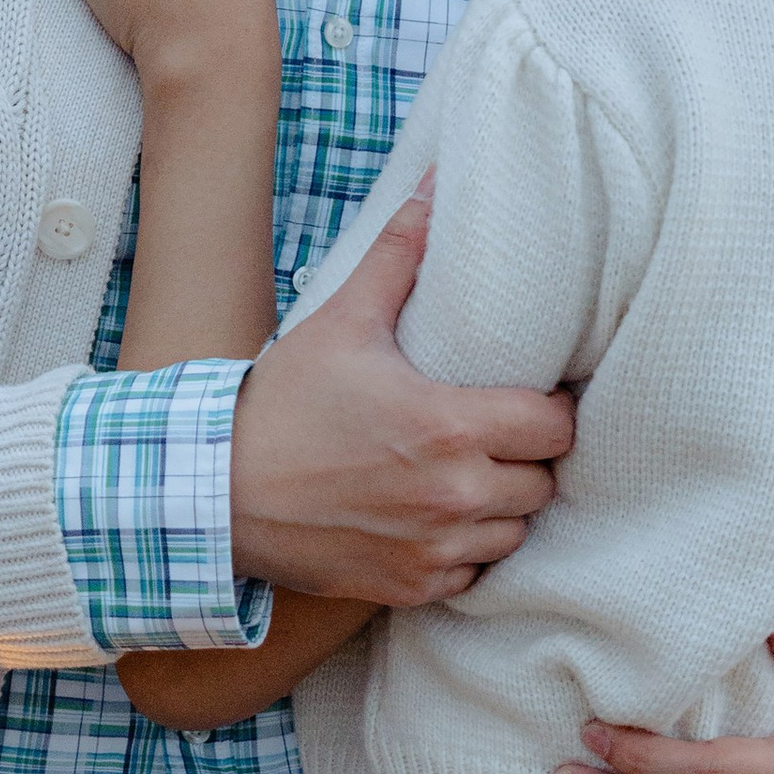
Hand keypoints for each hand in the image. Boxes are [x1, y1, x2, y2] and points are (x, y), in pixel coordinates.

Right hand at [230, 188, 575, 605]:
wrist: (217, 493)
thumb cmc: (282, 406)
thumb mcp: (342, 322)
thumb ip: (400, 255)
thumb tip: (437, 187)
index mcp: (451, 428)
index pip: (556, 428)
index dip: (550, 410)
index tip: (528, 398)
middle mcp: (453, 496)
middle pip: (544, 483)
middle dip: (529, 458)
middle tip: (500, 434)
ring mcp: (433, 550)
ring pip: (515, 533)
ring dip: (503, 507)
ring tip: (472, 475)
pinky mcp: (409, 586)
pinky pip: (474, 574)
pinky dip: (466, 551)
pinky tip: (437, 519)